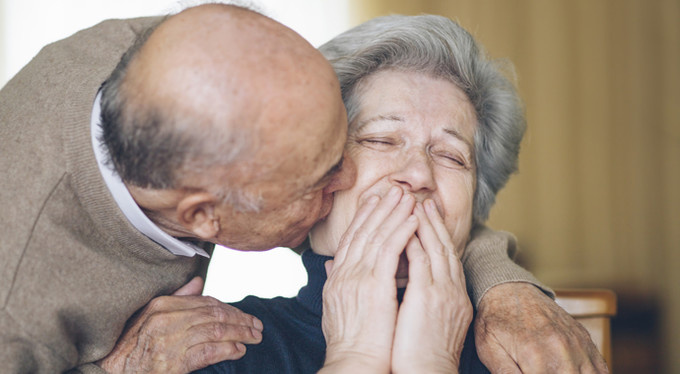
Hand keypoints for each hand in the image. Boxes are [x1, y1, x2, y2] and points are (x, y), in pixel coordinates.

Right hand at [97, 276, 263, 373]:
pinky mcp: (173, 363)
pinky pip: (208, 352)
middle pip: (215, 315)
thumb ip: (177, 298)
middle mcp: (166, 320)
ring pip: (216, 332)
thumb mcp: (148, 316)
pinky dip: (227, 350)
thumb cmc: (129, 346)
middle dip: (241, 320)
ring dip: (240, 334)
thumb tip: (198, 282)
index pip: (206, 302)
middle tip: (258, 326)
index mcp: (162, 305)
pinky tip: (239, 351)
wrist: (109, 372)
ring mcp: (170, 341)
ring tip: (254, 338)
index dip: (229, 308)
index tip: (244, 315)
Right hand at [320, 187, 416, 372]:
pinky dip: (401, 231)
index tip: (374, 200)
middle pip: (362, 231)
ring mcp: (356, 278)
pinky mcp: (372, 285)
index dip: (363, 218)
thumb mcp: (336, 309)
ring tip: (407, 197)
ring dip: (393, 213)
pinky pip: (388, 250)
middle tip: (392, 189)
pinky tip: (412, 218)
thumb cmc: (350, 343)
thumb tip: (330, 266)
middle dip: (379, 208)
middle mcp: (343, 273)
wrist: (353, 364)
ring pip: (376, 235)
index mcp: (337, 279)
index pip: (350, 240)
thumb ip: (335, 283)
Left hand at [392, 201, 471, 372]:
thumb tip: (398, 284)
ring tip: (415, 204)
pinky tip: (406, 226)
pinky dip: (415, 241)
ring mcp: (443, 292)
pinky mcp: (429, 297)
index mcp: (452, 297)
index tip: (425, 218)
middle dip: (434, 222)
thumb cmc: (419, 355)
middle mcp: (452, 291)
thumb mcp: (422, 321)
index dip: (436, 236)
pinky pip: (422, 260)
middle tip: (423, 201)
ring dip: (425, 224)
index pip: (445, 258)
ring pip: (436, 248)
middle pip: (444, 247)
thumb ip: (414, 298)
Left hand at [474, 282, 608, 373]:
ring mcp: (577, 343)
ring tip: (558, 373)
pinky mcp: (584, 338)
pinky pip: (601, 368)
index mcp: (536, 356)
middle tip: (540, 373)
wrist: (508, 288)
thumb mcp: (489, 349)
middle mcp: (562, 350)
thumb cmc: (495, 320)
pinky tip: (575, 373)